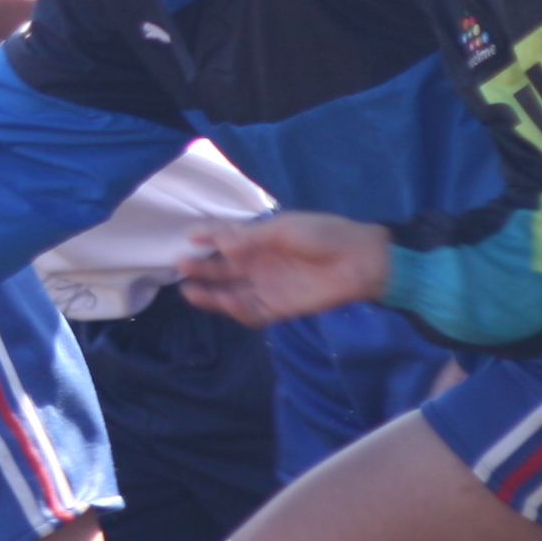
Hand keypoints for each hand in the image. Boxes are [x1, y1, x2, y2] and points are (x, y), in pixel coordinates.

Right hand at [177, 213, 392, 324]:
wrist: (360, 261)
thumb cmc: (323, 235)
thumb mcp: (284, 228)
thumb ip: (251, 237)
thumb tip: (220, 243)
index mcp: (259, 239)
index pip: (225, 238)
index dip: (206, 237)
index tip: (189, 236)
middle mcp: (258, 264)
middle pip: (222, 268)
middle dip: (200, 267)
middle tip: (181, 264)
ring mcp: (266, 287)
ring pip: (229, 292)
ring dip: (210, 293)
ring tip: (189, 290)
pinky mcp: (277, 308)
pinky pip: (250, 312)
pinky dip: (234, 309)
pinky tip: (224, 301)